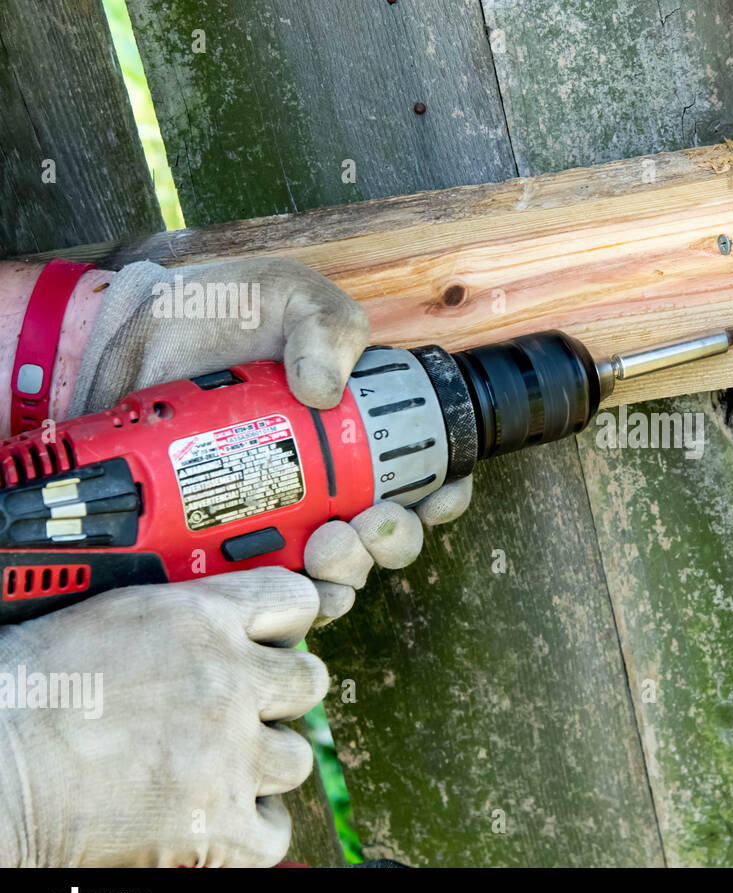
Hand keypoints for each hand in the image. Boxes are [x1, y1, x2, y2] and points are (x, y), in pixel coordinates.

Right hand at [0, 568, 326, 866]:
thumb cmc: (28, 690)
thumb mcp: (113, 615)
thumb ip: (187, 612)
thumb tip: (231, 619)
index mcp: (201, 619)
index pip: (295, 600)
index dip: (288, 623)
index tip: (276, 638)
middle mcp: (228, 681)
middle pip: (309, 680)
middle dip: (280, 696)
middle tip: (241, 710)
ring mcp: (229, 755)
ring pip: (295, 757)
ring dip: (262, 764)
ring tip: (214, 766)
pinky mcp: (218, 824)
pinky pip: (275, 829)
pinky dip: (251, 830)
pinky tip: (214, 817)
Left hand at [74, 257, 472, 622]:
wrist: (129, 336)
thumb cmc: (219, 312)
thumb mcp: (289, 295)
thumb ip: (324, 326)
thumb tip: (322, 392)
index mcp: (357, 430)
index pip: (422, 479)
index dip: (442, 498)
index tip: (437, 498)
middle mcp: (328, 482)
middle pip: (386, 540)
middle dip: (393, 543)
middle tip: (367, 523)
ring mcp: (279, 517)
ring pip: (336, 575)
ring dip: (346, 571)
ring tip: (322, 545)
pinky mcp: (228, 545)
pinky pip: (268, 591)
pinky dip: (285, 595)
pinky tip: (279, 577)